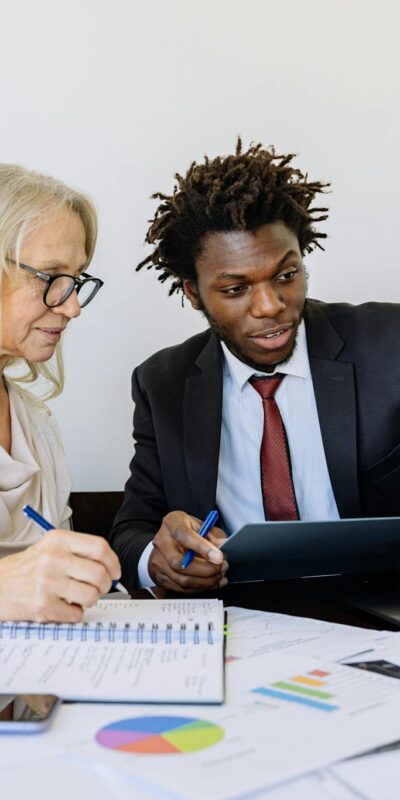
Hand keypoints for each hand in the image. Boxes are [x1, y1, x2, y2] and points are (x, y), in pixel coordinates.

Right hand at [0, 530, 120, 622]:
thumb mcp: (50, 548)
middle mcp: (53, 558)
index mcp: (58, 540)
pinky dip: (74, 613)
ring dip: (90, 600)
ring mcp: (47, 582)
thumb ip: (78, 553)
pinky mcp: (43, 605)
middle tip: (99, 588)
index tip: (115, 572)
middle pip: (99, 573)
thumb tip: (110, 567)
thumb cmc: (26, 569)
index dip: (113, 562)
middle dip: (105, 585)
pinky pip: (76, 614)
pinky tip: (63, 606)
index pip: (99, 547)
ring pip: (91, 595)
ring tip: (78, 598)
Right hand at [148, 511, 227, 592]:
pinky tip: (213, 582)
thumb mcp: (204, 526)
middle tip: (222, 567)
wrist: (171, 540)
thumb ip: (214, 537)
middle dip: (205, 570)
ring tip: (220, 575)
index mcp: (172, 523)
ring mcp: (158, 561)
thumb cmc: (189, 531)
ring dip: (205, 581)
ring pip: (181, 579)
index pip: (184, 536)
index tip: (219, 557)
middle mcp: (161, 542)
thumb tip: (224, 545)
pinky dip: (201, 588)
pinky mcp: (161, 577)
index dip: (202, 547)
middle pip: (179, 563)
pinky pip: (182, 588)